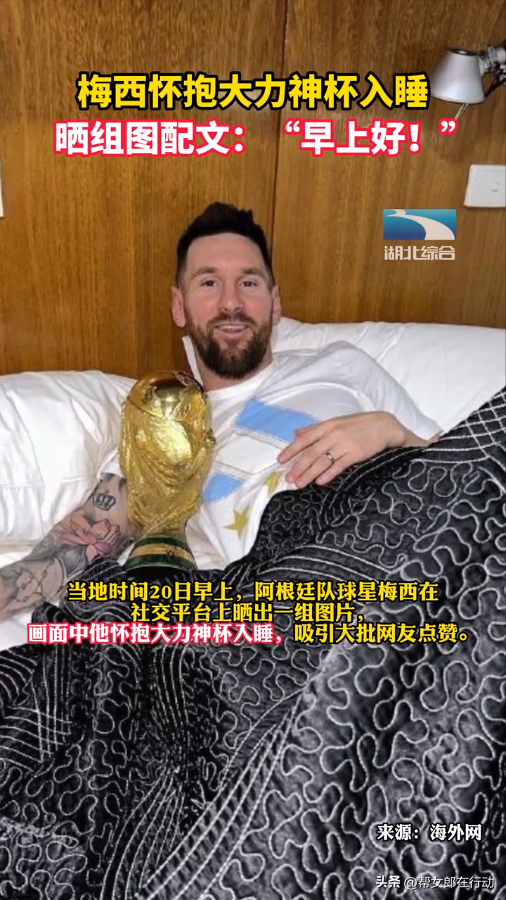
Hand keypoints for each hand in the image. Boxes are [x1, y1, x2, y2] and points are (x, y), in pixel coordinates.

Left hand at [278, 412, 421, 487]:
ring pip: (322, 461)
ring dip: (309, 473)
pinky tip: (320, 482)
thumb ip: (315, 429)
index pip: (304, 439)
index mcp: (327, 426)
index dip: (291, 450)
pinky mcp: (356, 453)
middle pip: (311, 453)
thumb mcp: (336, 423)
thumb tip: (296, 433)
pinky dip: (329, 474)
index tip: (280, 460)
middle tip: (288, 479)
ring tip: (299, 484)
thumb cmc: (358, 425)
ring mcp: (345, 444)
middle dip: (298, 467)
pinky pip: (339, 465)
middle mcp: (333, 434)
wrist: (384, 426)